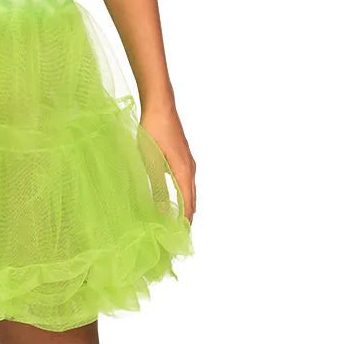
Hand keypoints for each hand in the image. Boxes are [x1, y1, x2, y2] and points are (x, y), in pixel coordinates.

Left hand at [140, 103, 196, 223]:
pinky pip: (187, 180)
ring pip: (190, 189)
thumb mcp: (150, 159)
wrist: (160, 105)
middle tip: (177, 233)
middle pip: (193, 199)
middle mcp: (190, 168)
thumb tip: (163, 209)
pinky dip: (183, 193)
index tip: (180, 237)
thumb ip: (156, 185)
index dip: (185, 221)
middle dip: (187, 216)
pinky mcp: (183, 155)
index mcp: (183, 171)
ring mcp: (188, 161)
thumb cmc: (152, 130)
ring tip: (176, 219)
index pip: (188, 204)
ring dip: (185, 205)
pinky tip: (174, 196)